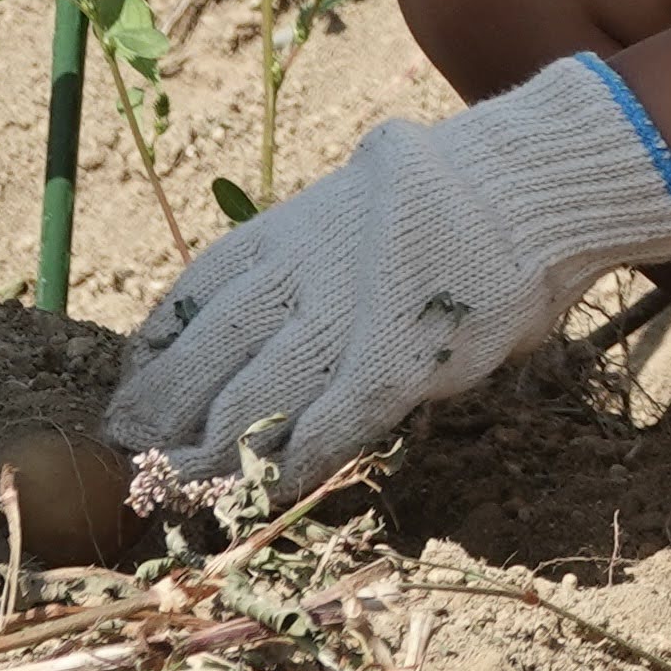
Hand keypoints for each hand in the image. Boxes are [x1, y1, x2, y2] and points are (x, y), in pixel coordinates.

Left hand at [109, 56, 670, 485]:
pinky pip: (323, 428)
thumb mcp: (362, 189)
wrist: (538, 183)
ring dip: (209, 450)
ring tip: (184, 483)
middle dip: (161, 412)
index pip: (192, 297)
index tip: (133, 387)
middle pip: (204, 356)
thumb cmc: (461, 189)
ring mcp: (348, 319)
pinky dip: (288, 463)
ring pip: (249, 401)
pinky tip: (266, 487)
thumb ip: (316, 239)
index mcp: (292, 227)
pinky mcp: (396, 362)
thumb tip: (275, 288)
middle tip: (138, 452)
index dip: (154, 351)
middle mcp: (303, 272)